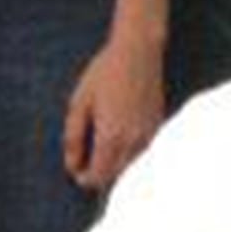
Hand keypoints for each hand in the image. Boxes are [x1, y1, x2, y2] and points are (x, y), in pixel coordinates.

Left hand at [62, 32, 166, 191]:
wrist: (138, 52)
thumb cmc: (104, 74)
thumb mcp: (79, 103)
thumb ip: (73, 137)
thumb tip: (72, 165)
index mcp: (111, 136)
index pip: (99, 177)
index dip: (85, 179)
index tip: (77, 171)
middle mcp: (134, 141)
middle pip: (115, 176)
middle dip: (100, 174)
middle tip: (85, 161)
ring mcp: (150, 135)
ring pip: (131, 167)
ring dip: (116, 165)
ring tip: (101, 149)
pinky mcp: (158, 127)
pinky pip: (143, 152)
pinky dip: (130, 154)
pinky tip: (121, 138)